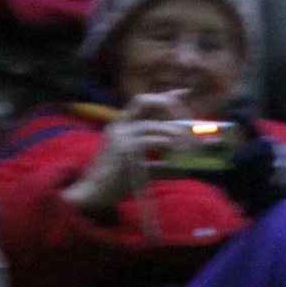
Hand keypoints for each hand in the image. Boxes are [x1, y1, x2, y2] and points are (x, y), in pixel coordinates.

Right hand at [63, 91, 195, 215]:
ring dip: (177, 135)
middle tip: (191, 126)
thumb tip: (188, 168)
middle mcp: (121, 124)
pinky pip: (153, 141)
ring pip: (156, 125)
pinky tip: (176, 157)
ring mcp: (122, 134)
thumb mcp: (144, 167)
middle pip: (148, 101)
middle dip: (173, 109)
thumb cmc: (118, 181)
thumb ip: (164, 162)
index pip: (145, 101)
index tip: (184, 92)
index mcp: (123, 124)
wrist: (94, 194)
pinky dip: (169, 146)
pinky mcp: (125, 148)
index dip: (165, 95)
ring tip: (189, 149)